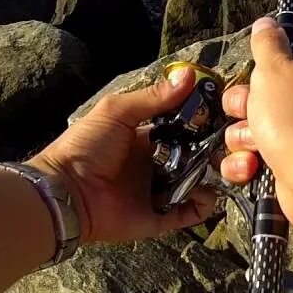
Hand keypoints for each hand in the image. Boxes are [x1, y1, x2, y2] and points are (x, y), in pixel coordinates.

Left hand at [28, 69, 216, 243]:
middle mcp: (151, 164)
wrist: (65, 192)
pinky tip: (208, 192)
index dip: (197, 122)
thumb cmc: (86, 146)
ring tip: (221, 166)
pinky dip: (201, 206)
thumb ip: (154, 97)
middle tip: (227, 143)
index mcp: (142, 139)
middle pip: (189, 156)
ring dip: (208, 175)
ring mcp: (154, 192)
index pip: (178, 129)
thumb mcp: (118, 112)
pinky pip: (186, 213)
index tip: (219, 114)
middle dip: (208, 150)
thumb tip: (188, 75)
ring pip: (192, 183)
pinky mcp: (156, 217)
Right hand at [220, 17, 292, 238]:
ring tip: (253, 143)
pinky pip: (250, 160)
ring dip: (241, 136)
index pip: (291, 47)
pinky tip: (251, 168)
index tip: (254, 61)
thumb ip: (267, 43)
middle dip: (242, 102)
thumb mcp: (275, 68)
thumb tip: (267, 21)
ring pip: (249, 127)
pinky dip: (245, 164)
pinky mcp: (284, 166)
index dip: (268, 52)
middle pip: (259, 91)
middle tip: (245, 108)